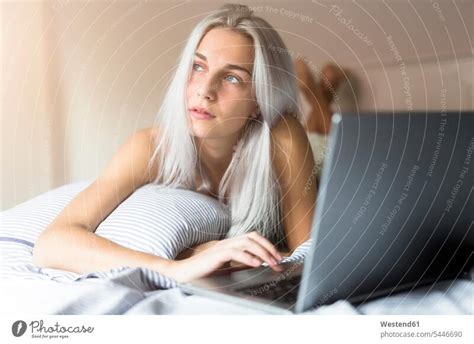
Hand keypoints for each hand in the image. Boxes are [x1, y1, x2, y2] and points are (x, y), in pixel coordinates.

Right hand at [165, 232, 284, 282]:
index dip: (267, 244)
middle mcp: (227, 242)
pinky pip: (234, 253)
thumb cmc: (204, 270)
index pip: (252, 237)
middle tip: (279, 260)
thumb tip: (258, 263)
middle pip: (252, 237)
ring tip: (271, 263)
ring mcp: (221, 247)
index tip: (278, 256)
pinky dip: (247, 257)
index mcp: (230, 243)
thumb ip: (240, 262)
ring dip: (262, 252)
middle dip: (268, 247)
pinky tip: (256, 264)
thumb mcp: (227, 265)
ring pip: (246, 243)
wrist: (184, 273)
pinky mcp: (216, 255)